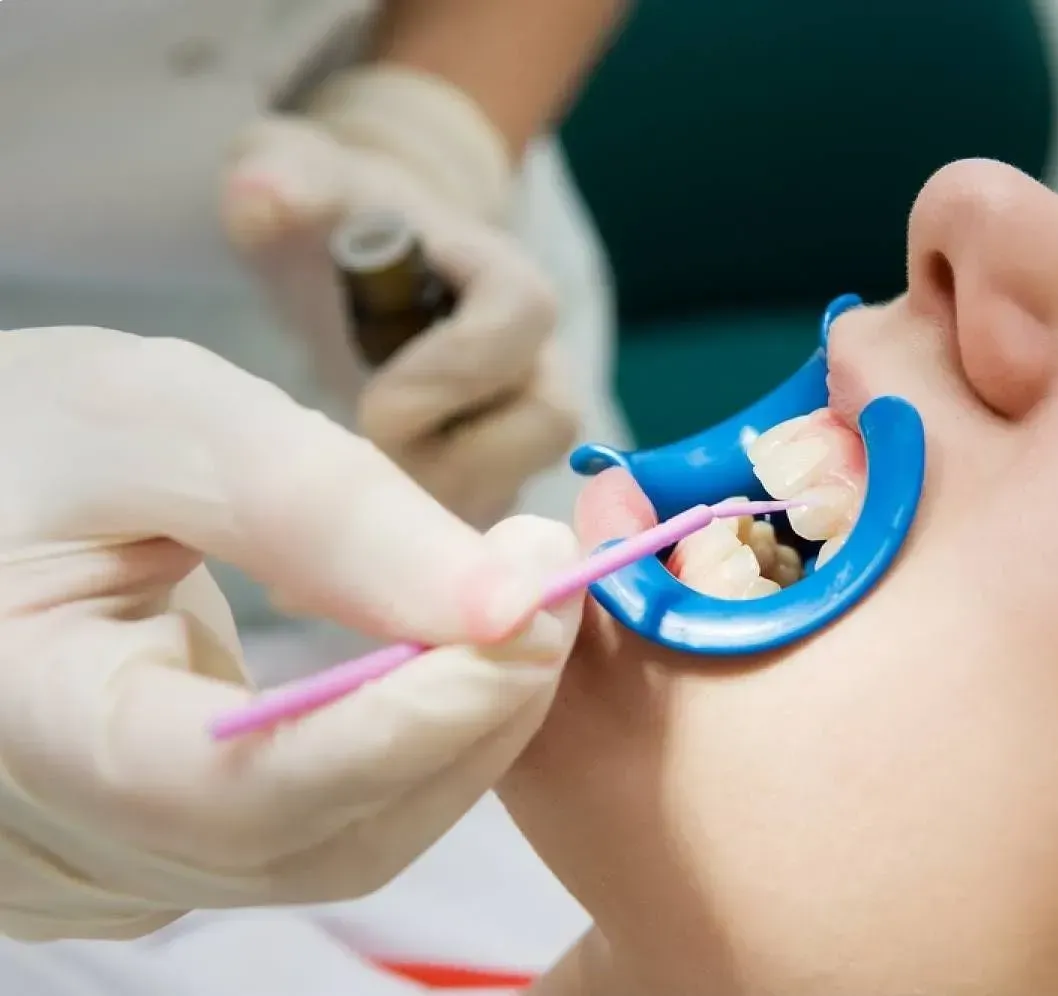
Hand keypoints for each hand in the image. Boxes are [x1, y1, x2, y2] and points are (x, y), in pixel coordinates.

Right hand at [0, 327, 583, 940]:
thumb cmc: (24, 439)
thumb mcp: (156, 422)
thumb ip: (321, 511)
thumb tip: (509, 601)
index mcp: (16, 725)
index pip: (238, 788)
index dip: (409, 722)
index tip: (533, 618)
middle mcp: (57, 841)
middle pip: (315, 838)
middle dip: (465, 718)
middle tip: (554, 591)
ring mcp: (109, 867)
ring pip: (338, 847)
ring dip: (457, 734)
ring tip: (517, 611)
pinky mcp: (158, 854)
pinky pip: (322, 832)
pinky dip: (412, 749)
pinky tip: (450, 662)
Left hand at [222, 68, 578, 527]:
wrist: (369, 254)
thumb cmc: (341, 215)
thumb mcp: (303, 177)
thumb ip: (285, 182)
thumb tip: (263, 197)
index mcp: (507, 284)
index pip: (515, 330)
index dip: (445, 375)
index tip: (366, 402)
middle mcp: (541, 362)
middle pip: (536, 431)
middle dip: (440, 463)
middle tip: (349, 473)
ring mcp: (522, 429)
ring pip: (516, 496)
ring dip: (428, 525)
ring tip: (329, 537)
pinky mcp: (492, 481)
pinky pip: (475, 539)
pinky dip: (406, 568)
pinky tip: (316, 585)